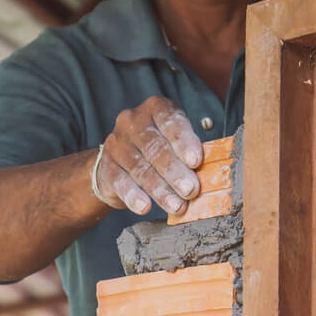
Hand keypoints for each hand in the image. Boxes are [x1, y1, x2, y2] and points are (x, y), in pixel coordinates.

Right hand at [94, 96, 202, 215]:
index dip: (184, 142)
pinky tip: (144, 207)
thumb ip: (189, 153)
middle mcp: (132, 121)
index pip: (170, 121)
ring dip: (160, 190)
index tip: (196, 161)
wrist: (118, 164)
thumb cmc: (156, 151)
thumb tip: (210, 175)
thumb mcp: (175, 142)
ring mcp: (116, 144)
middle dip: (175, 172)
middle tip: (191, 190)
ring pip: (141, 168)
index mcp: (155, 109)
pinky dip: (134, 196)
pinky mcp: (106, 166)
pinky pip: (121, 183)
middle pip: (155, 148)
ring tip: (177, 206)